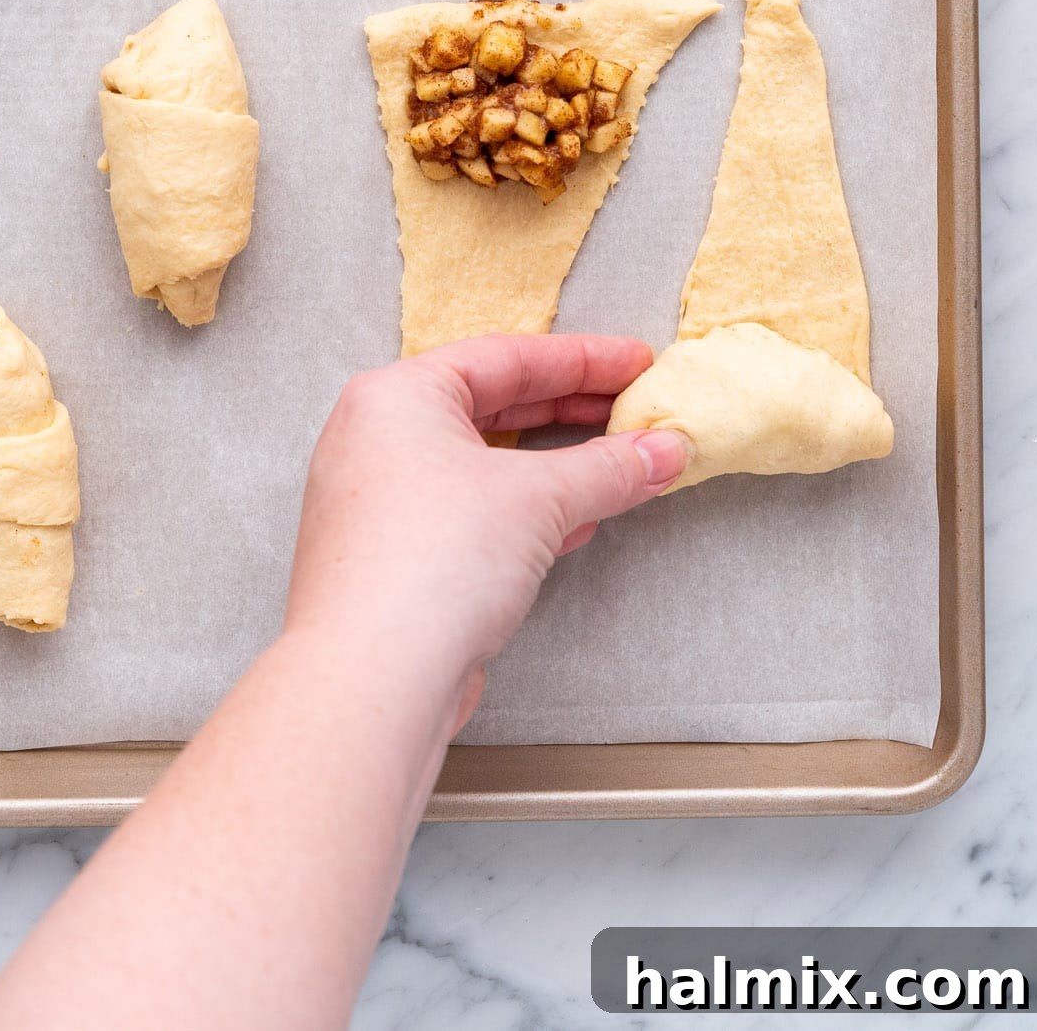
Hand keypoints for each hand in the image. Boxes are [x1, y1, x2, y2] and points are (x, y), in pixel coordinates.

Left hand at [284, 334, 688, 733]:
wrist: (371, 679)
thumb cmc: (433, 561)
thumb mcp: (537, 499)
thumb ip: (607, 469)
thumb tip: (664, 450)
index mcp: (397, 396)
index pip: (504, 357)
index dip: (581, 359)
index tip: (637, 361)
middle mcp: (377, 438)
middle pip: (491, 405)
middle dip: (569, 410)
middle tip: (633, 408)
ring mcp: (379, 501)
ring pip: (482, 465)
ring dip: (553, 467)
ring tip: (618, 464)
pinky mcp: (393, 559)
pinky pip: (469, 514)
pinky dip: (523, 512)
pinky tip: (575, 524)